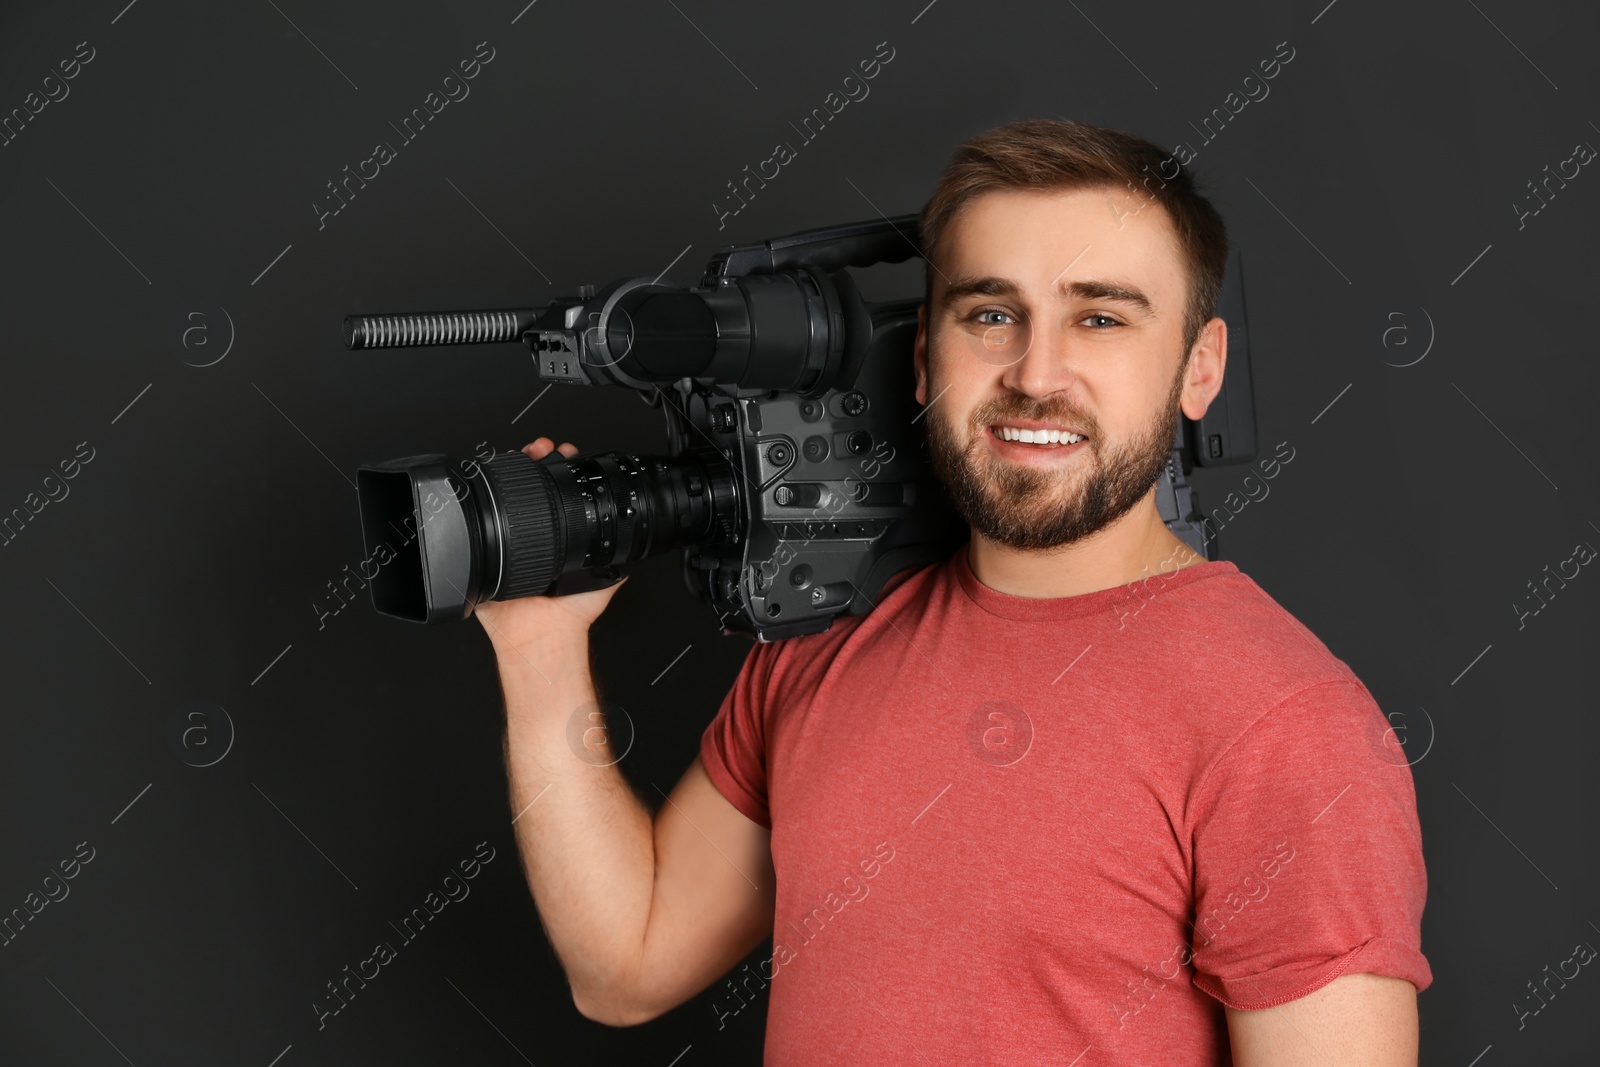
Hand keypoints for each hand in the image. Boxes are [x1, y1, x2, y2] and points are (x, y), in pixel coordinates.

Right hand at [471, 437, 628, 653]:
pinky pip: (475, 525)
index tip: (563, 453)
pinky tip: (492, 482)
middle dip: (533, 460)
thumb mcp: (606, 578)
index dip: (559, 470)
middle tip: (541, 449)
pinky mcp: (483, 553)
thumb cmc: (570, 614)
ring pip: (503, 496)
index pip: (556, 493)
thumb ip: (622, 559)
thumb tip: (641, 542)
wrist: (541, 634)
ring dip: (509, 471)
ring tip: (522, 453)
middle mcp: (531, 535)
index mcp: (557, 535)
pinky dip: (481, 501)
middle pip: (528, 487)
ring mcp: (506, 541)